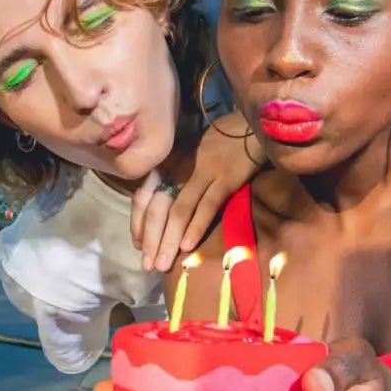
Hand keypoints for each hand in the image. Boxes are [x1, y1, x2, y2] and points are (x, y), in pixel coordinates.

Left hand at [129, 115, 258, 271]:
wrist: (252, 126)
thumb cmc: (221, 143)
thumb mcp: (190, 156)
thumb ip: (176, 179)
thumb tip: (163, 212)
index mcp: (169, 162)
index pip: (144, 195)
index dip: (138, 223)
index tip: (139, 246)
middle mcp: (180, 167)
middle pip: (157, 207)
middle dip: (151, 239)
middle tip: (148, 265)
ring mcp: (202, 172)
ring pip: (178, 210)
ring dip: (168, 240)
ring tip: (163, 264)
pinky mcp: (225, 178)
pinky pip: (207, 206)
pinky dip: (196, 226)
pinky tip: (187, 246)